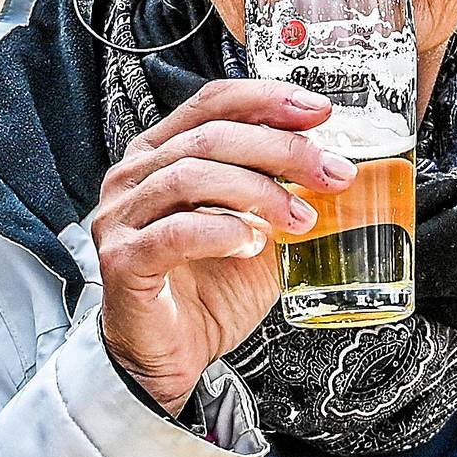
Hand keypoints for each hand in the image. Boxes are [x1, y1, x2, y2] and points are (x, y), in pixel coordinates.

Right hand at [90, 79, 354, 414]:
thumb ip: (280, 196)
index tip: (317, 112)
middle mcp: (134, 177)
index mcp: (160, 155)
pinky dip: (222, 232)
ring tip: (299, 217)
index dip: (265, 100)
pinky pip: (175, 232)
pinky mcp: (123, 260)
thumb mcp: (256, 231)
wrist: (171, 356)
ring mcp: (122, 217)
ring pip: (190, 176)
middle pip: (208, 137)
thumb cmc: (207, 292)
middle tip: (329, 172)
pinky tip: (251, 244)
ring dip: (258, 192)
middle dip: (279, 149)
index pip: (210, 104)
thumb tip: (335, 169)